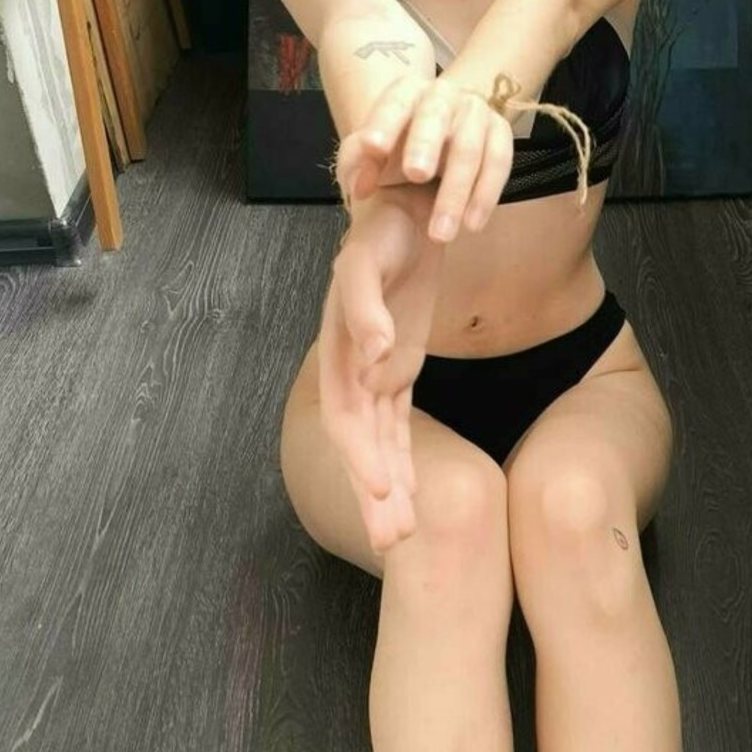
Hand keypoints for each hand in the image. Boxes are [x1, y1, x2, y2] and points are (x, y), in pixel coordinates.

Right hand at [318, 187, 444, 554]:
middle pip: (361, 442)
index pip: (347, 415)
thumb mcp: (366, 260)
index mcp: (339, 350)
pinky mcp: (400, 368)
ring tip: (402, 535)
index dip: (361, 454)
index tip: (383, 490)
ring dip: (390, 486)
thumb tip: (375, 354)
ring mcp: (376, 372)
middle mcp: (353, 369)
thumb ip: (366, 307)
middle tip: (394, 540)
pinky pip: (399, 425)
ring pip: (381, 442)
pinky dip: (405, 458)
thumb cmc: (379, 234)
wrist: (401, 211)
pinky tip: (413, 492)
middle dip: (375, 491)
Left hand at [335, 75, 514, 243]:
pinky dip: (485, 196)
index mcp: (406, 93)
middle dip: (425, 145)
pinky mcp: (501, 132)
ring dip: (456, 192)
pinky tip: (472, 225)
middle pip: (435, 116)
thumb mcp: (369, 153)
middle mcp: (443, 95)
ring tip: (441, 233)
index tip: (373, 148)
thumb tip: (360, 186)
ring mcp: (476, 112)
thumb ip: (357, 166)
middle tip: (415, 175)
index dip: (384, 124)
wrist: (444, 140)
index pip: (393, 104)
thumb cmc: (399, 146)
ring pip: (469, 149)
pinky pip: (499, 163)